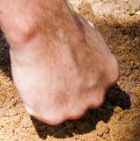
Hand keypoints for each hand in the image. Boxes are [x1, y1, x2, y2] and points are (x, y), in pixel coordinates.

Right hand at [0, 4, 119, 123]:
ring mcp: (77, 108)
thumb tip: (81, 51)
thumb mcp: (88, 37)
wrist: (42, 29)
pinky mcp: (55, 116)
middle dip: (67, 93)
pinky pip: (40, 111)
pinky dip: (32, 100)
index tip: (65, 71)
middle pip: (82, 102)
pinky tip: (30, 80)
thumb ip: (89, 53)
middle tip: (49, 76)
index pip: (95, 85)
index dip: (78, 79)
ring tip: (37, 74)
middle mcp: (98, 96)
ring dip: (50, 98)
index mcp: (109, 74)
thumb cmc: (60, 25)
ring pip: (61, 109)